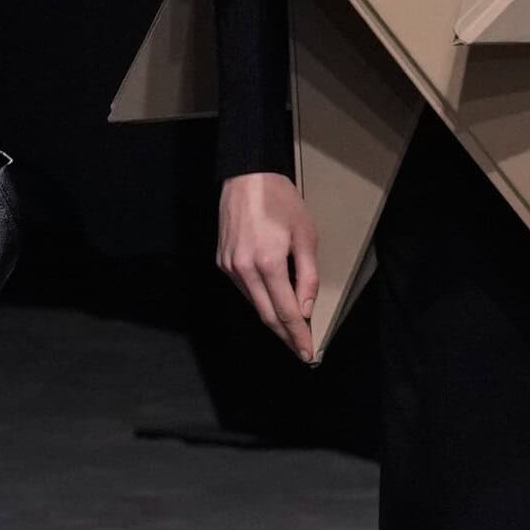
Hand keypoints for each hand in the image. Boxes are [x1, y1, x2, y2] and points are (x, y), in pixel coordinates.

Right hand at [218, 173, 319, 360]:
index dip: (297, 334)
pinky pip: (245, 289)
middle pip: (266, 315)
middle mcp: (244, 269)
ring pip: (254, 304)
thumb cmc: (281, 201)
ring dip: (272, 318)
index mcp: (268, 263)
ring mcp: (229, 266)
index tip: (306, 352)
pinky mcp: (222, 261)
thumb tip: (305, 309)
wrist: (248, 177)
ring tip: (291, 329)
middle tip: (300, 349)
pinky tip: (272, 300)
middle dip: (285, 335)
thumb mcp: (306, 236)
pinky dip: (259, 298)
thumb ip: (307, 276)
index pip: (285, 311)